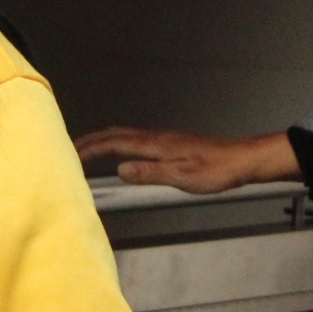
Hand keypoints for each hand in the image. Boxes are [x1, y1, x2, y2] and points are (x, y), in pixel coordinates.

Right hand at [71, 127, 299, 194]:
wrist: (243, 160)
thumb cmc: (216, 170)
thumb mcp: (182, 177)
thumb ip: (150, 173)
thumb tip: (119, 170)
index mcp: (156, 144)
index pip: (114, 143)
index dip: (90, 148)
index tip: (69, 154)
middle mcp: (158, 137)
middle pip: (116, 134)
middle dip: (91, 141)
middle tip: (69, 149)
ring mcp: (166, 140)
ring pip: (126, 136)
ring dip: (104, 141)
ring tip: (88, 151)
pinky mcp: (174, 145)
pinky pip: (137, 141)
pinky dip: (120, 145)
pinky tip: (123, 156)